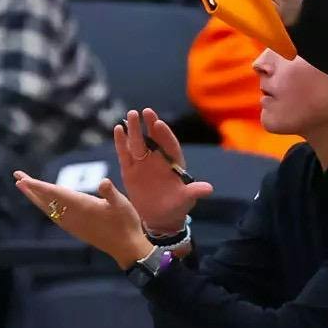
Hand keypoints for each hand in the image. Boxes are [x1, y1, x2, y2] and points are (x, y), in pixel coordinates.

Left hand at [13, 171, 153, 265]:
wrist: (127, 248)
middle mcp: (73, 216)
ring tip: (25, 188)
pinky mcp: (75, 229)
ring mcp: (73, 224)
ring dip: (36, 198)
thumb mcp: (122, 204)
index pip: (55, 194)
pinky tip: (44, 205)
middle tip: (17, 176)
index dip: (38, 186)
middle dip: (31, 189)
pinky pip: (54, 216)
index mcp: (82, 206)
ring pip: (48, 209)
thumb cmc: (126, 223)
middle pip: (46, 200)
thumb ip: (111, 193)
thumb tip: (104, 182)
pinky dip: (45, 208)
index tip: (23, 179)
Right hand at [113, 108, 214, 234]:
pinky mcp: (130, 170)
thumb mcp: (187, 199)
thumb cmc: (178, 205)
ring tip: (130, 115)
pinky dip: (121, 142)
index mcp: (173, 162)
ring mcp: (143, 163)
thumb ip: (195, 192)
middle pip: (153, 139)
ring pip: (138, 143)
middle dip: (149, 125)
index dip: (164, 134)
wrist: (161, 216)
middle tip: (145, 111)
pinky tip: (118, 130)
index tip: (159, 123)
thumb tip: (208, 189)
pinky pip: (125, 153)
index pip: (169, 145)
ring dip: (134, 129)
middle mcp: (158, 159)